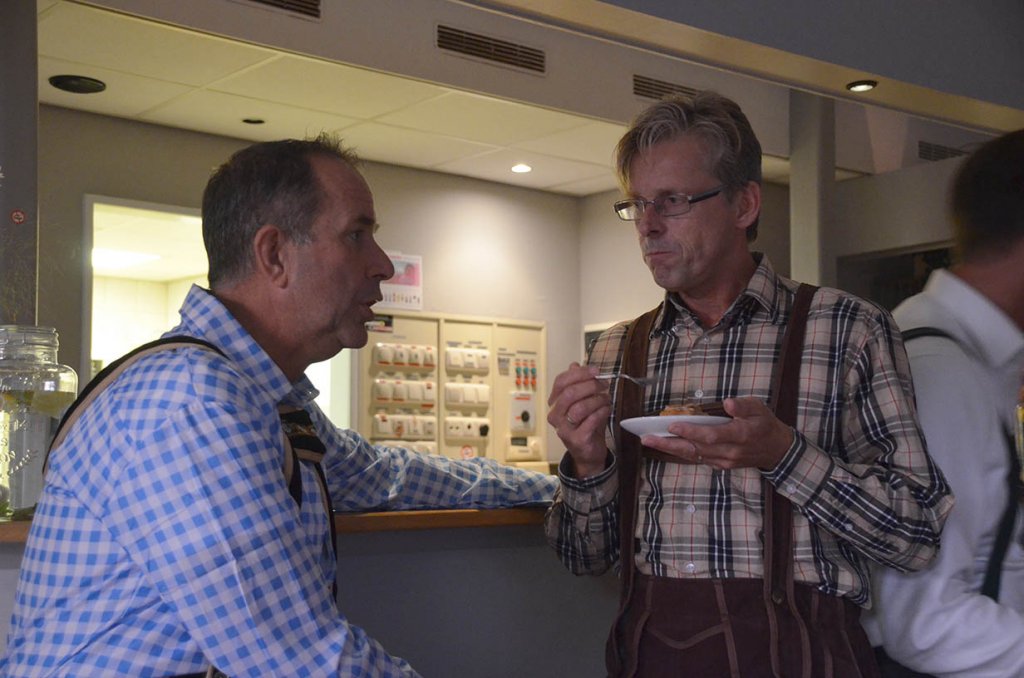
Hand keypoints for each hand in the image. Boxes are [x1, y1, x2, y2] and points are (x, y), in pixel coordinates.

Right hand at [547, 363, 611, 477]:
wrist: (588, 452)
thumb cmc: (585, 425)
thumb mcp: (582, 401)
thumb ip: (578, 383)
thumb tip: (575, 365)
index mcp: (554, 403)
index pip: (561, 382)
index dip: (579, 373)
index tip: (595, 370)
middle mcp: (555, 416)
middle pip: (569, 393)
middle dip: (590, 385)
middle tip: (604, 384)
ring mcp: (564, 429)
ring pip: (580, 407)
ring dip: (597, 400)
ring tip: (606, 399)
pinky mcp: (576, 440)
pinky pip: (590, 421)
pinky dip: (601, 412)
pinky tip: (607, 409)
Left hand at [641, 397, 793, 469]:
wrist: (777, 450)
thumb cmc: (765, 424)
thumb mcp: (760, 408)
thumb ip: (743, 406)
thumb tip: (728, 404)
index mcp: (740, 435)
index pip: (711, 435)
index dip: (690, 431)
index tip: (672, 424)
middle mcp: (730, 452)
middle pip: (696, 449)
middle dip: (669, 444)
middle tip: (647, 438)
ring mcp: (725, 461)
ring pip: (693, 456)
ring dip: (670, 449)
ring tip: (649, 441)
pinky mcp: (721, 465)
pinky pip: (698, 459)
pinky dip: (681, 453)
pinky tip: (665, 446)